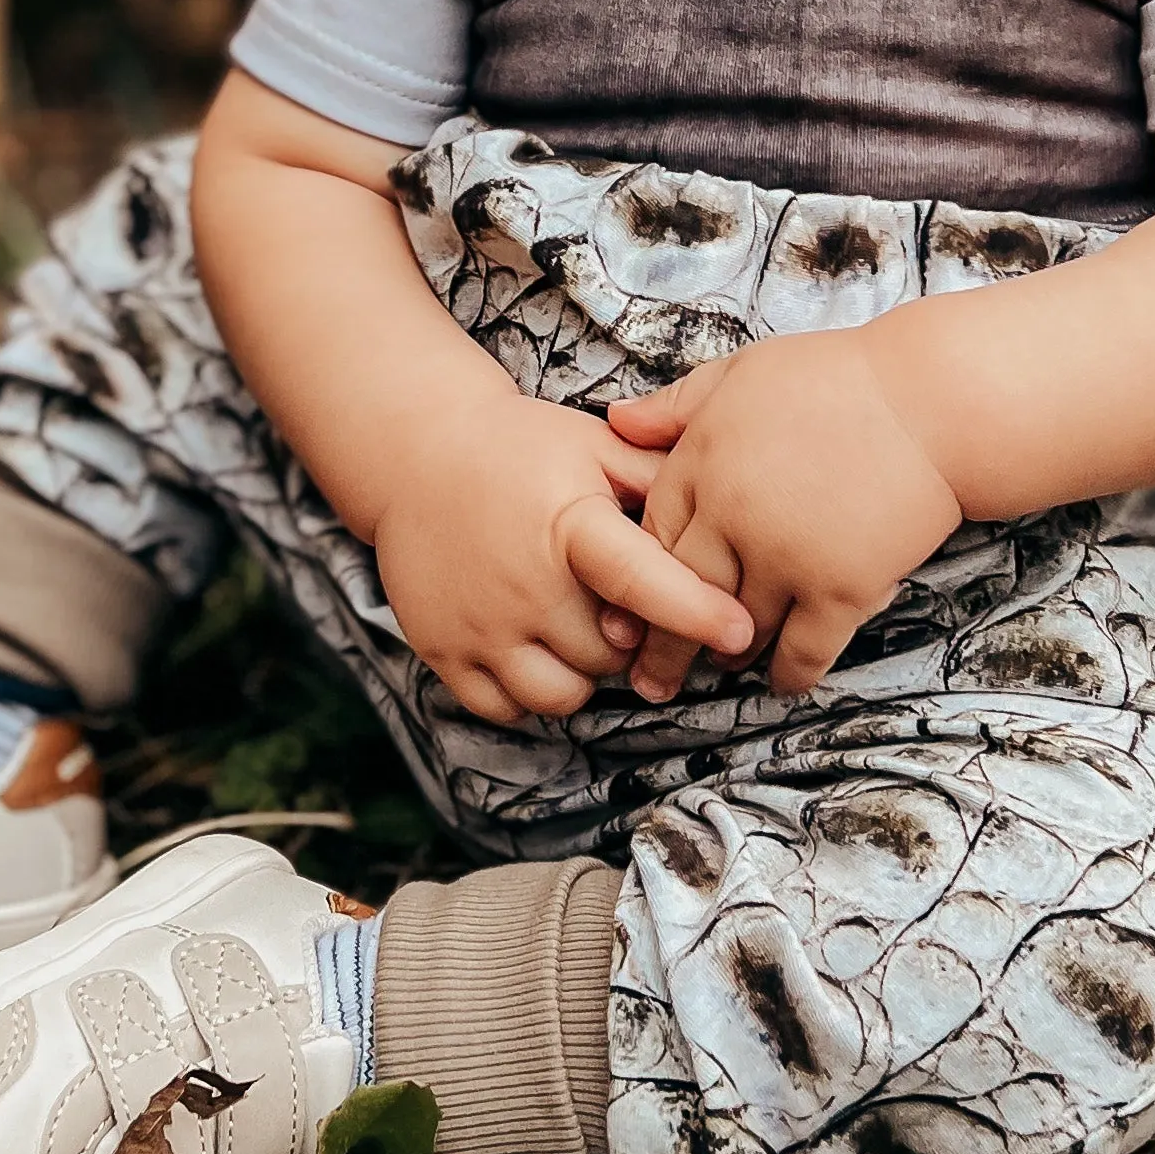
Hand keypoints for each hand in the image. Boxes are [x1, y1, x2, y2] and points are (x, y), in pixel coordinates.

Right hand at [371, 391, 752, 726]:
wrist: (415, 452)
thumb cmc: (518, 448)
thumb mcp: (591, 445)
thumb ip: (657, 475)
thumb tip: (724, 502)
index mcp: (568, 525)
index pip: (641, 579)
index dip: (695, 609)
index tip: (739, 631)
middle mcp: (523, 583)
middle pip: (612, 654)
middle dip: (630, 638)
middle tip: (618, 603)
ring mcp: (480, 625)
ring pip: (564, 694)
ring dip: (583, 672)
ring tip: (575, 624)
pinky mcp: (442, 651)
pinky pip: (508, 708)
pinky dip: (530, 690)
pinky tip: (534, 646)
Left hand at [604, 334, 963, 702]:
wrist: (934, 403)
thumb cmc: (841, 378)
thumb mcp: (744, 372)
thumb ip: (676, 404)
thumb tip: (615, 422)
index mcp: (703, 460)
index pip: (651, 534)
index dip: (639, 574)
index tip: (630, 605)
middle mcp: (733, 515)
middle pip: (679, 595)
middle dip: (663, 644)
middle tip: (649, 678)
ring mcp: (786, 557)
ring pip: (738, 629)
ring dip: (729, 654)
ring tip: (724, 665)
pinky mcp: (840, 590)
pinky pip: (801, 652)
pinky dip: (788, 674)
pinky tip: (783, 679)